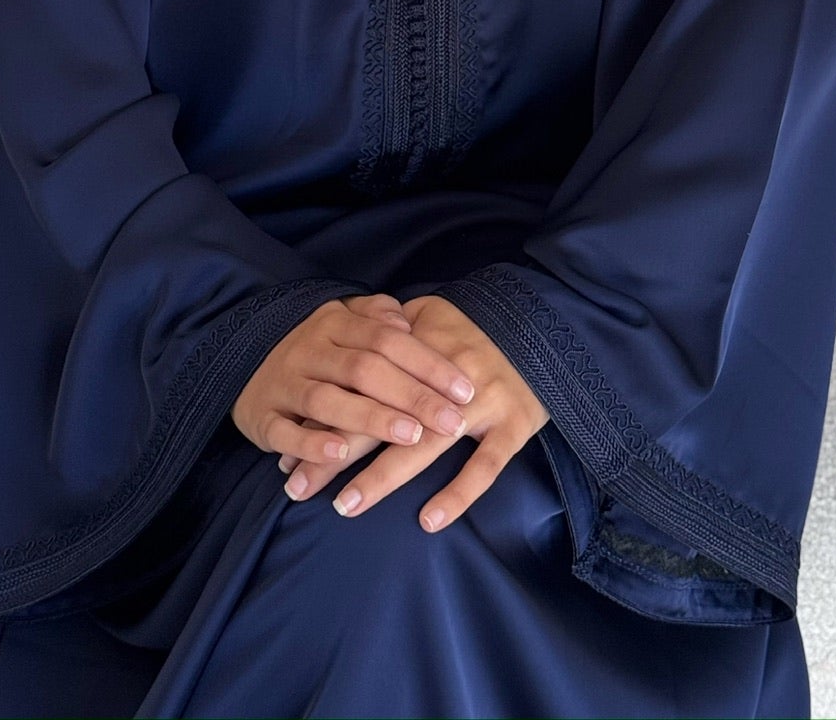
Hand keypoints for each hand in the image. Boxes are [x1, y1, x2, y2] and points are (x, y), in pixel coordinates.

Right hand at [230, 292, 477, 467]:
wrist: (238, 359)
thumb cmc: (313, 348)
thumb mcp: (341, 322)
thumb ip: (375, 317)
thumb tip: (406, 321)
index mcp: (334, 324)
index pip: (388, 339)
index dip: (428, 363)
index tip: (465, 388)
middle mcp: (309, 349)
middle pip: (366, 369)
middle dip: (413, 396)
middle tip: (452, 422)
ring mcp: (283, 383)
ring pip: (328, 400)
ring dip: (372, 418)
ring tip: (411, 435)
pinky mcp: (261, 417)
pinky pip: (284, 432)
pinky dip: (310, 444)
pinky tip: (338, 455)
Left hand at [276, 294, 549, 534]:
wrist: (547, 328)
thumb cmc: (478, 328)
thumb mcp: (433, 314)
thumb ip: (391, 327)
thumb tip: (346, 340)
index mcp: (421, 349)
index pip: (361, 386)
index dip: (324, 419)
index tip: (288, 451)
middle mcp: (446, 377)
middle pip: (383, 418)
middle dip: (336, 454)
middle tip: (298, 486)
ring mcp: (482, 402)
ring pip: (426, 444)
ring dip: (382, 477)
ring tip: (345, 505)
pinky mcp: (514, 425)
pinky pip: (486, 466)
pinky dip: (459, 494)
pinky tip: (428, 521)